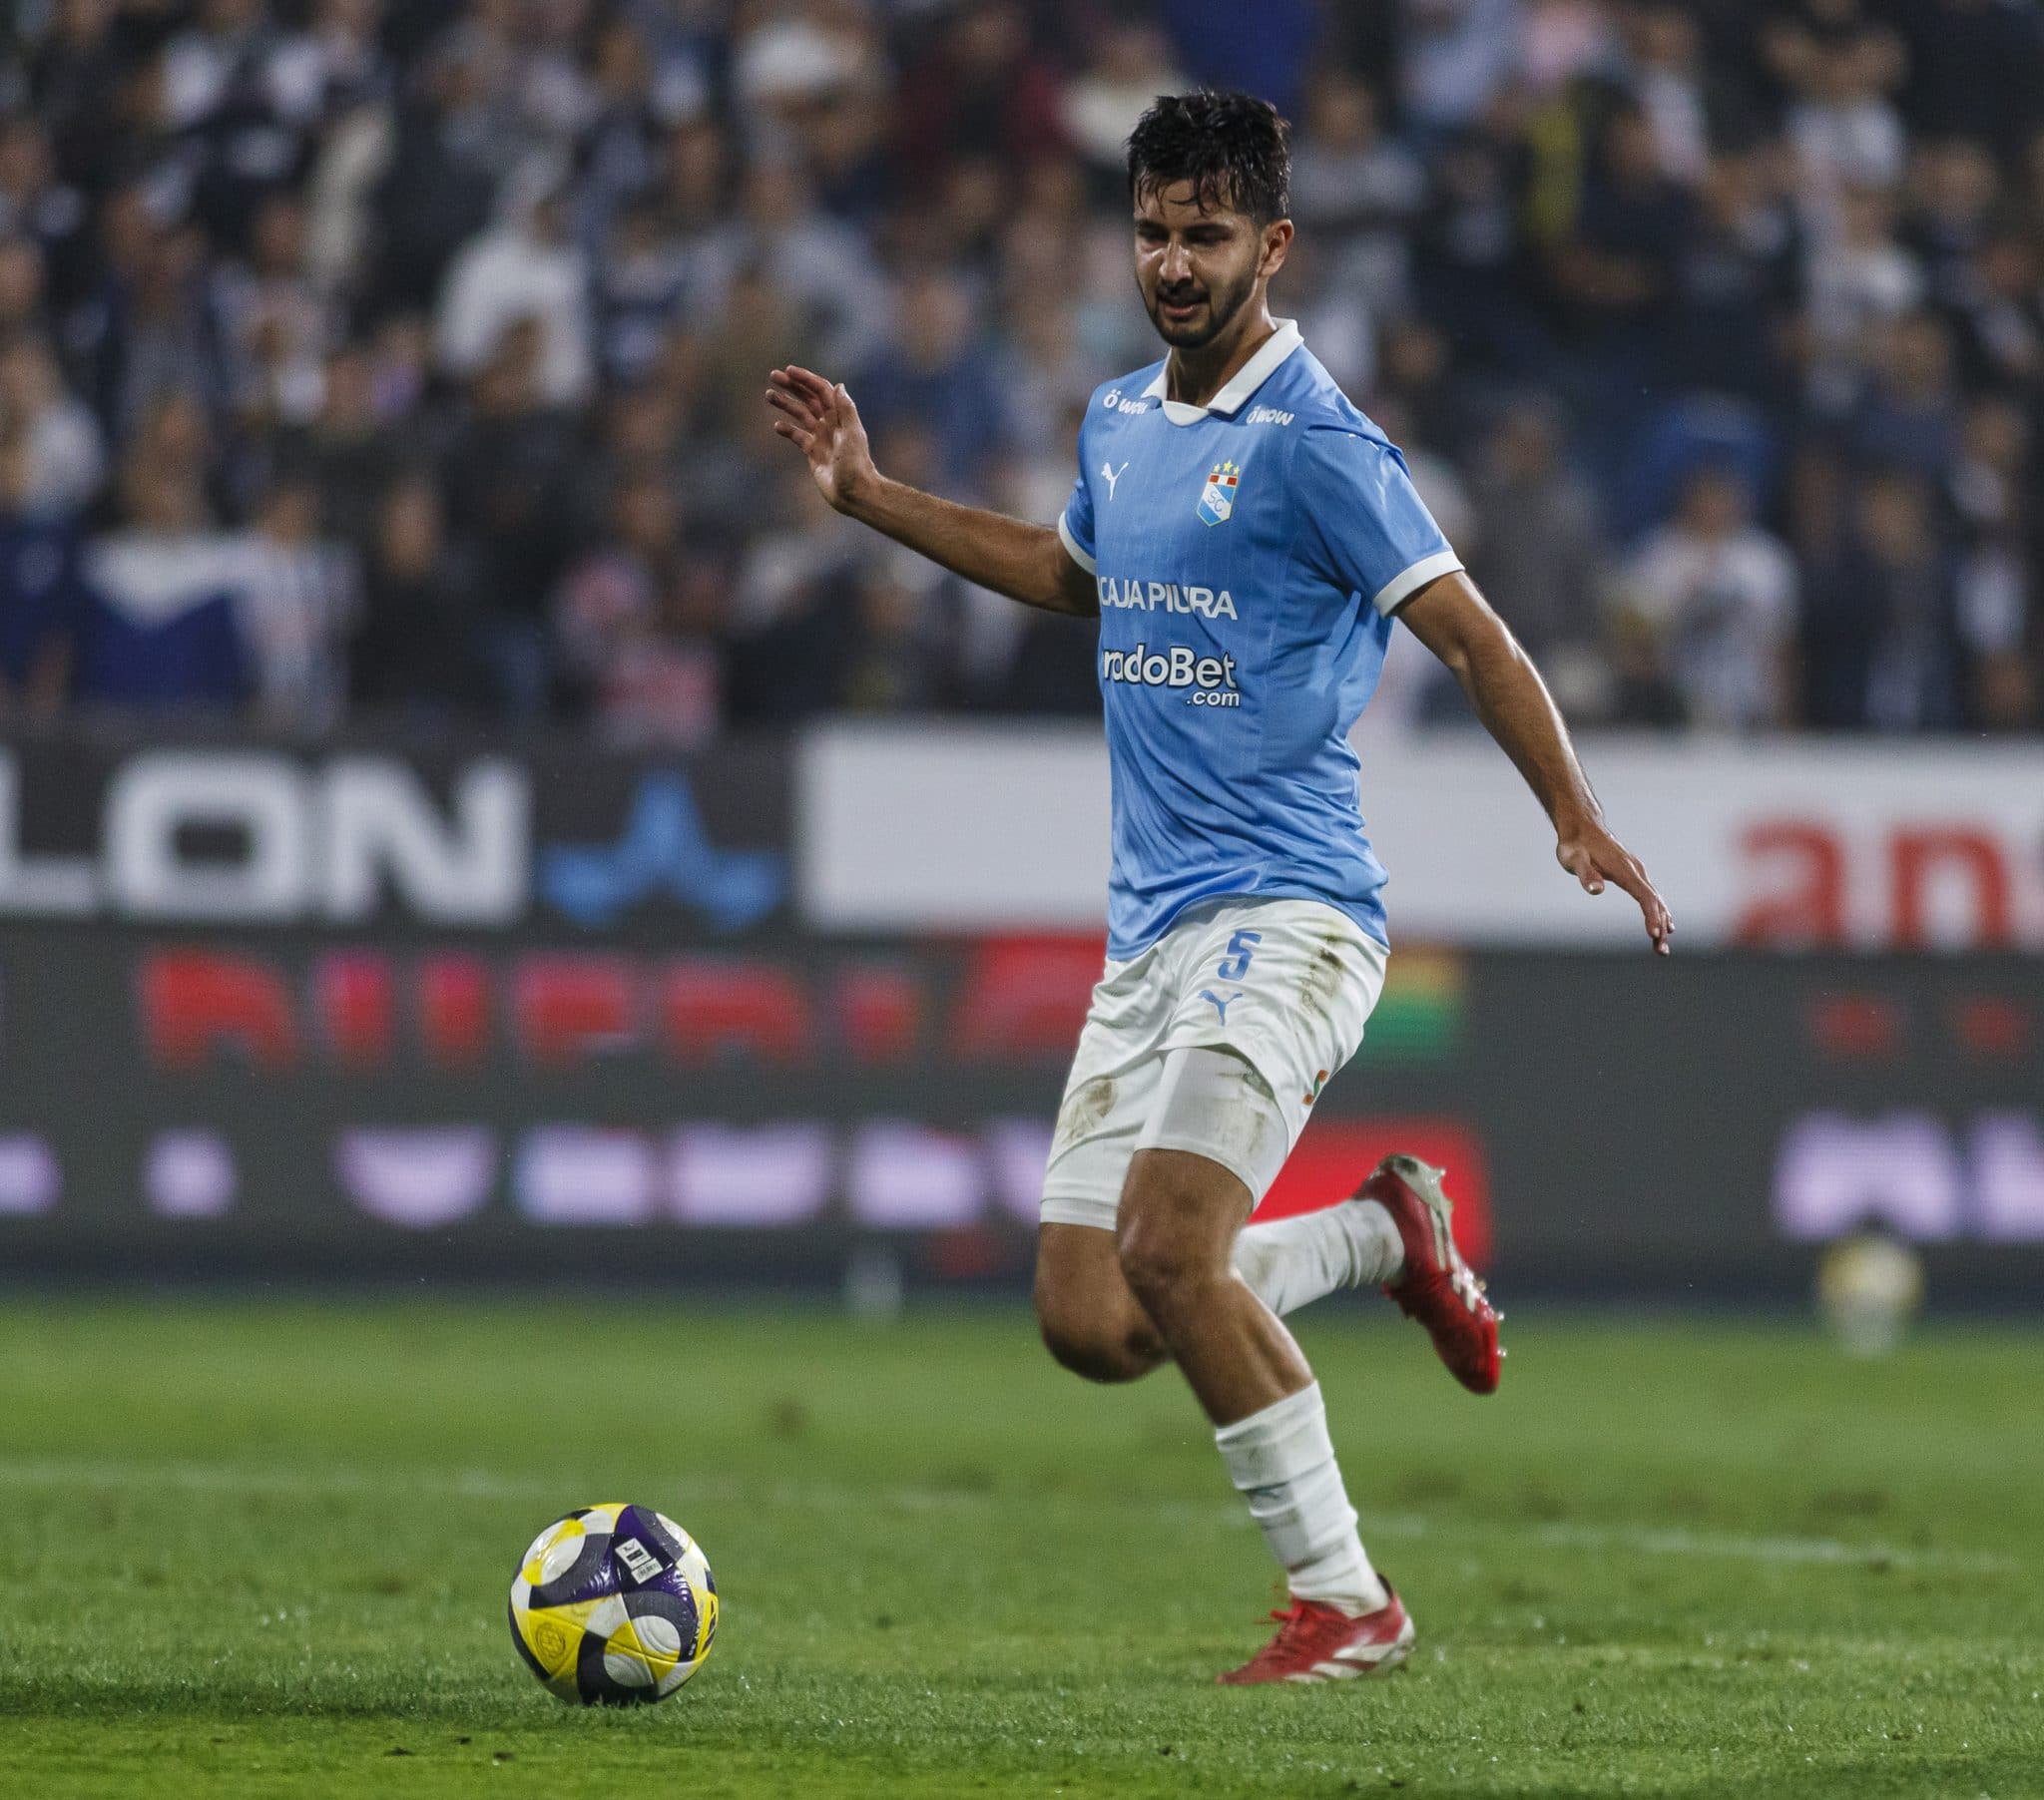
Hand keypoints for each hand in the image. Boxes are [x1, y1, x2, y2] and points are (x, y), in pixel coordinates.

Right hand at [766, 365, 876, 512]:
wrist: (854, 492)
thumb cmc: (856, 464)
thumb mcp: (852, 434)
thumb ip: (846, 410)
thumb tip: (839, 385)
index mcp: (840, 416)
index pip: (821, 391)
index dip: (806, 379)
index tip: (789, 371)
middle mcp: (830, 424)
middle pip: (809, 399)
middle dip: (792, 386)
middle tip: (773, 376)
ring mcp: (821, 438)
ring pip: (801, 415)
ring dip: (786, 404)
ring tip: (768, 395)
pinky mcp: (813, 453)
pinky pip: (798, 437)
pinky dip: (788, 430)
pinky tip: (777, 426)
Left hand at [1557, 816, 1672, 954]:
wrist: (1581, 826)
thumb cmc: (1575, 845)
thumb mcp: (1574, 859)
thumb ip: (1585, 874)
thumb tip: (1595, 889)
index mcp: (1625, 869)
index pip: (1644, 895)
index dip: (1650, 915)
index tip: (1653, 934)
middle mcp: (1636, 871)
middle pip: (1655, 902)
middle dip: (1660, 927)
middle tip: (1661, 952)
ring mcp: (1637, 872)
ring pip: (1656, 900)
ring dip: (1661, 923)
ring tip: (1661, 948)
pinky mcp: (1634, 874)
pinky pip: (1651, 895)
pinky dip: (1658, 912)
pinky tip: (1663, 925)